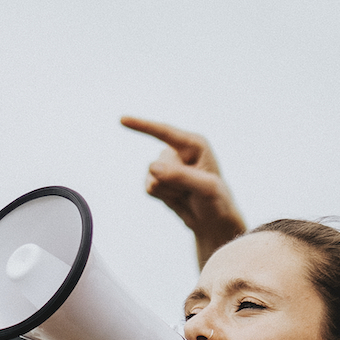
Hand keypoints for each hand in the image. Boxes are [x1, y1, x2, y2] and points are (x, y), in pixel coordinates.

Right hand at [121, 117, 247, 257]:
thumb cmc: (217, 200)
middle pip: (159, 165)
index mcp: (194, 144)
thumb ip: (179, 176)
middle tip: (193, 190)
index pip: (164, 132)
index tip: (122, 119)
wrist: (213, 221)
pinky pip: (148, 188)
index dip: (142, 125)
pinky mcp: (158, 179)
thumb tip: (152, 167)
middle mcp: (178, 151)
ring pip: (152, 178)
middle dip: (174, 183)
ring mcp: (166, 165)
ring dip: (169, 191)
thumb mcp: (205, 188)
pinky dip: (163, 197)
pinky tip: (177, 197)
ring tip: (186, 194)